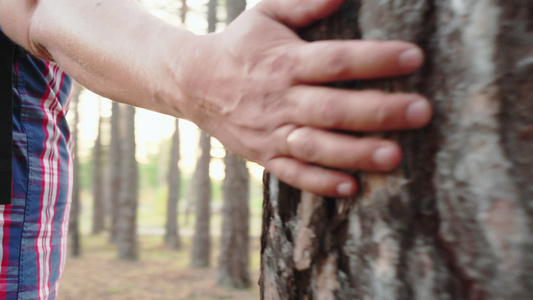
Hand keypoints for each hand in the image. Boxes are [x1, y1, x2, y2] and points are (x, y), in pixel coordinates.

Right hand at [180, 0, 431, 196]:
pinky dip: (320, 182)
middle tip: (421, 111)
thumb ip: (304, 3)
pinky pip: (292, 172)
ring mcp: (271, 131)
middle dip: (378, 111)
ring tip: (394, 156)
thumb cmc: (239, 45)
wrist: (194, 83)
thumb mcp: (265, 14)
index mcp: (284, 61)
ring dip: (354, 153)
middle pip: (333, 107)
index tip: (414, 57)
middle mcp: (280, 98)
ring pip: (316, 146)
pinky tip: (351, 187)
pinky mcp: (264, 155)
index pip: (336, 60)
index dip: (375, 58)